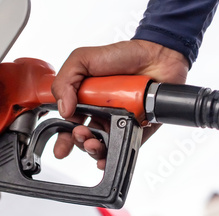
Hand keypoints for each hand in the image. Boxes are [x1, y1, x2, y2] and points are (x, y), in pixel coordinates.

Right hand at [51, 39, 188, 169]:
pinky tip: (105, 157)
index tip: (61, 142)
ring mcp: (116, 123)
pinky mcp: (135, 130)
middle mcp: (98, 113)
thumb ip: (64, 81)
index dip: (61, 136)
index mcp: (83, 100)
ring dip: (92, 149)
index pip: (67, 123)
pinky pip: (122, 148)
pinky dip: (112, 156)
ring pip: (99, 146)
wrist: (158, 56)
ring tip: (93, 142)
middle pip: (82, 138)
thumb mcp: (82, 59)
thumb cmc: (122, 55)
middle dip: (77, 142)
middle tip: (80, 134)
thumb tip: (63, 109)